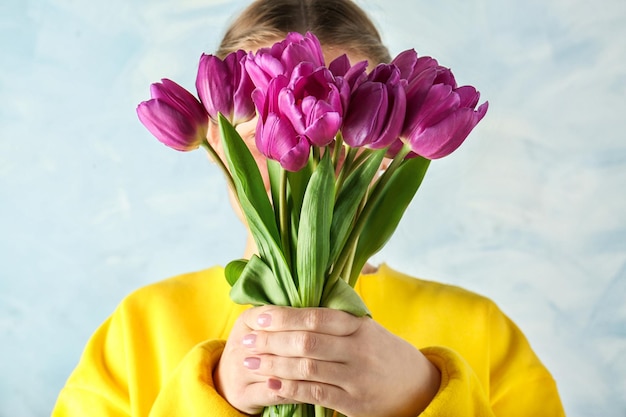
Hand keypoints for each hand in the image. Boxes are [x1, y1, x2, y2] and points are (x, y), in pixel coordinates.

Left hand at [214, 306, 439, 416]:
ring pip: (308, 368)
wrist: (418, 386)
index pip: (317, 316)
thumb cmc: (383, 352)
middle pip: (307, 341)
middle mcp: (358, 349)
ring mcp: (357, 377)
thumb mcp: (367, 329)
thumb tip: (294, 305)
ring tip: (249, 361)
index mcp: (359, 326)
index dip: (284, 316)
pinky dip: (290, 390)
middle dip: (271, 340)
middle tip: (244, 339)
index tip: (258, 315)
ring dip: (273, 365)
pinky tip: (271, 385)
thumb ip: (337, 319)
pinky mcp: (355, 403)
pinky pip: (316, 394)